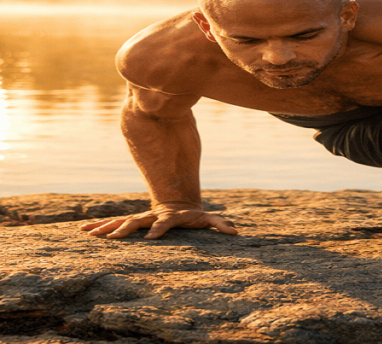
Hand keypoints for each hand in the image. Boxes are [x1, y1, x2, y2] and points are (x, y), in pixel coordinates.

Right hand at [79, 203, 237, 239]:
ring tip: (90, 233)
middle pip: (137, 222)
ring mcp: (141, 218)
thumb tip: (235, 231)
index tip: (150, 238)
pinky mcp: (132, 221)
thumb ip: (220, 223)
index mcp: (169, 217)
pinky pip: (114, 223)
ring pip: (122, 221)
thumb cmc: (194, 216)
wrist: (177, 204)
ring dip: (106, 227)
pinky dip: (100, 226)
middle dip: (125, 229)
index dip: (159, 229)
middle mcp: (152, 217)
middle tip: (112, 237)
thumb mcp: (207, 219)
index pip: (164, 223)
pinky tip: (84, 230)